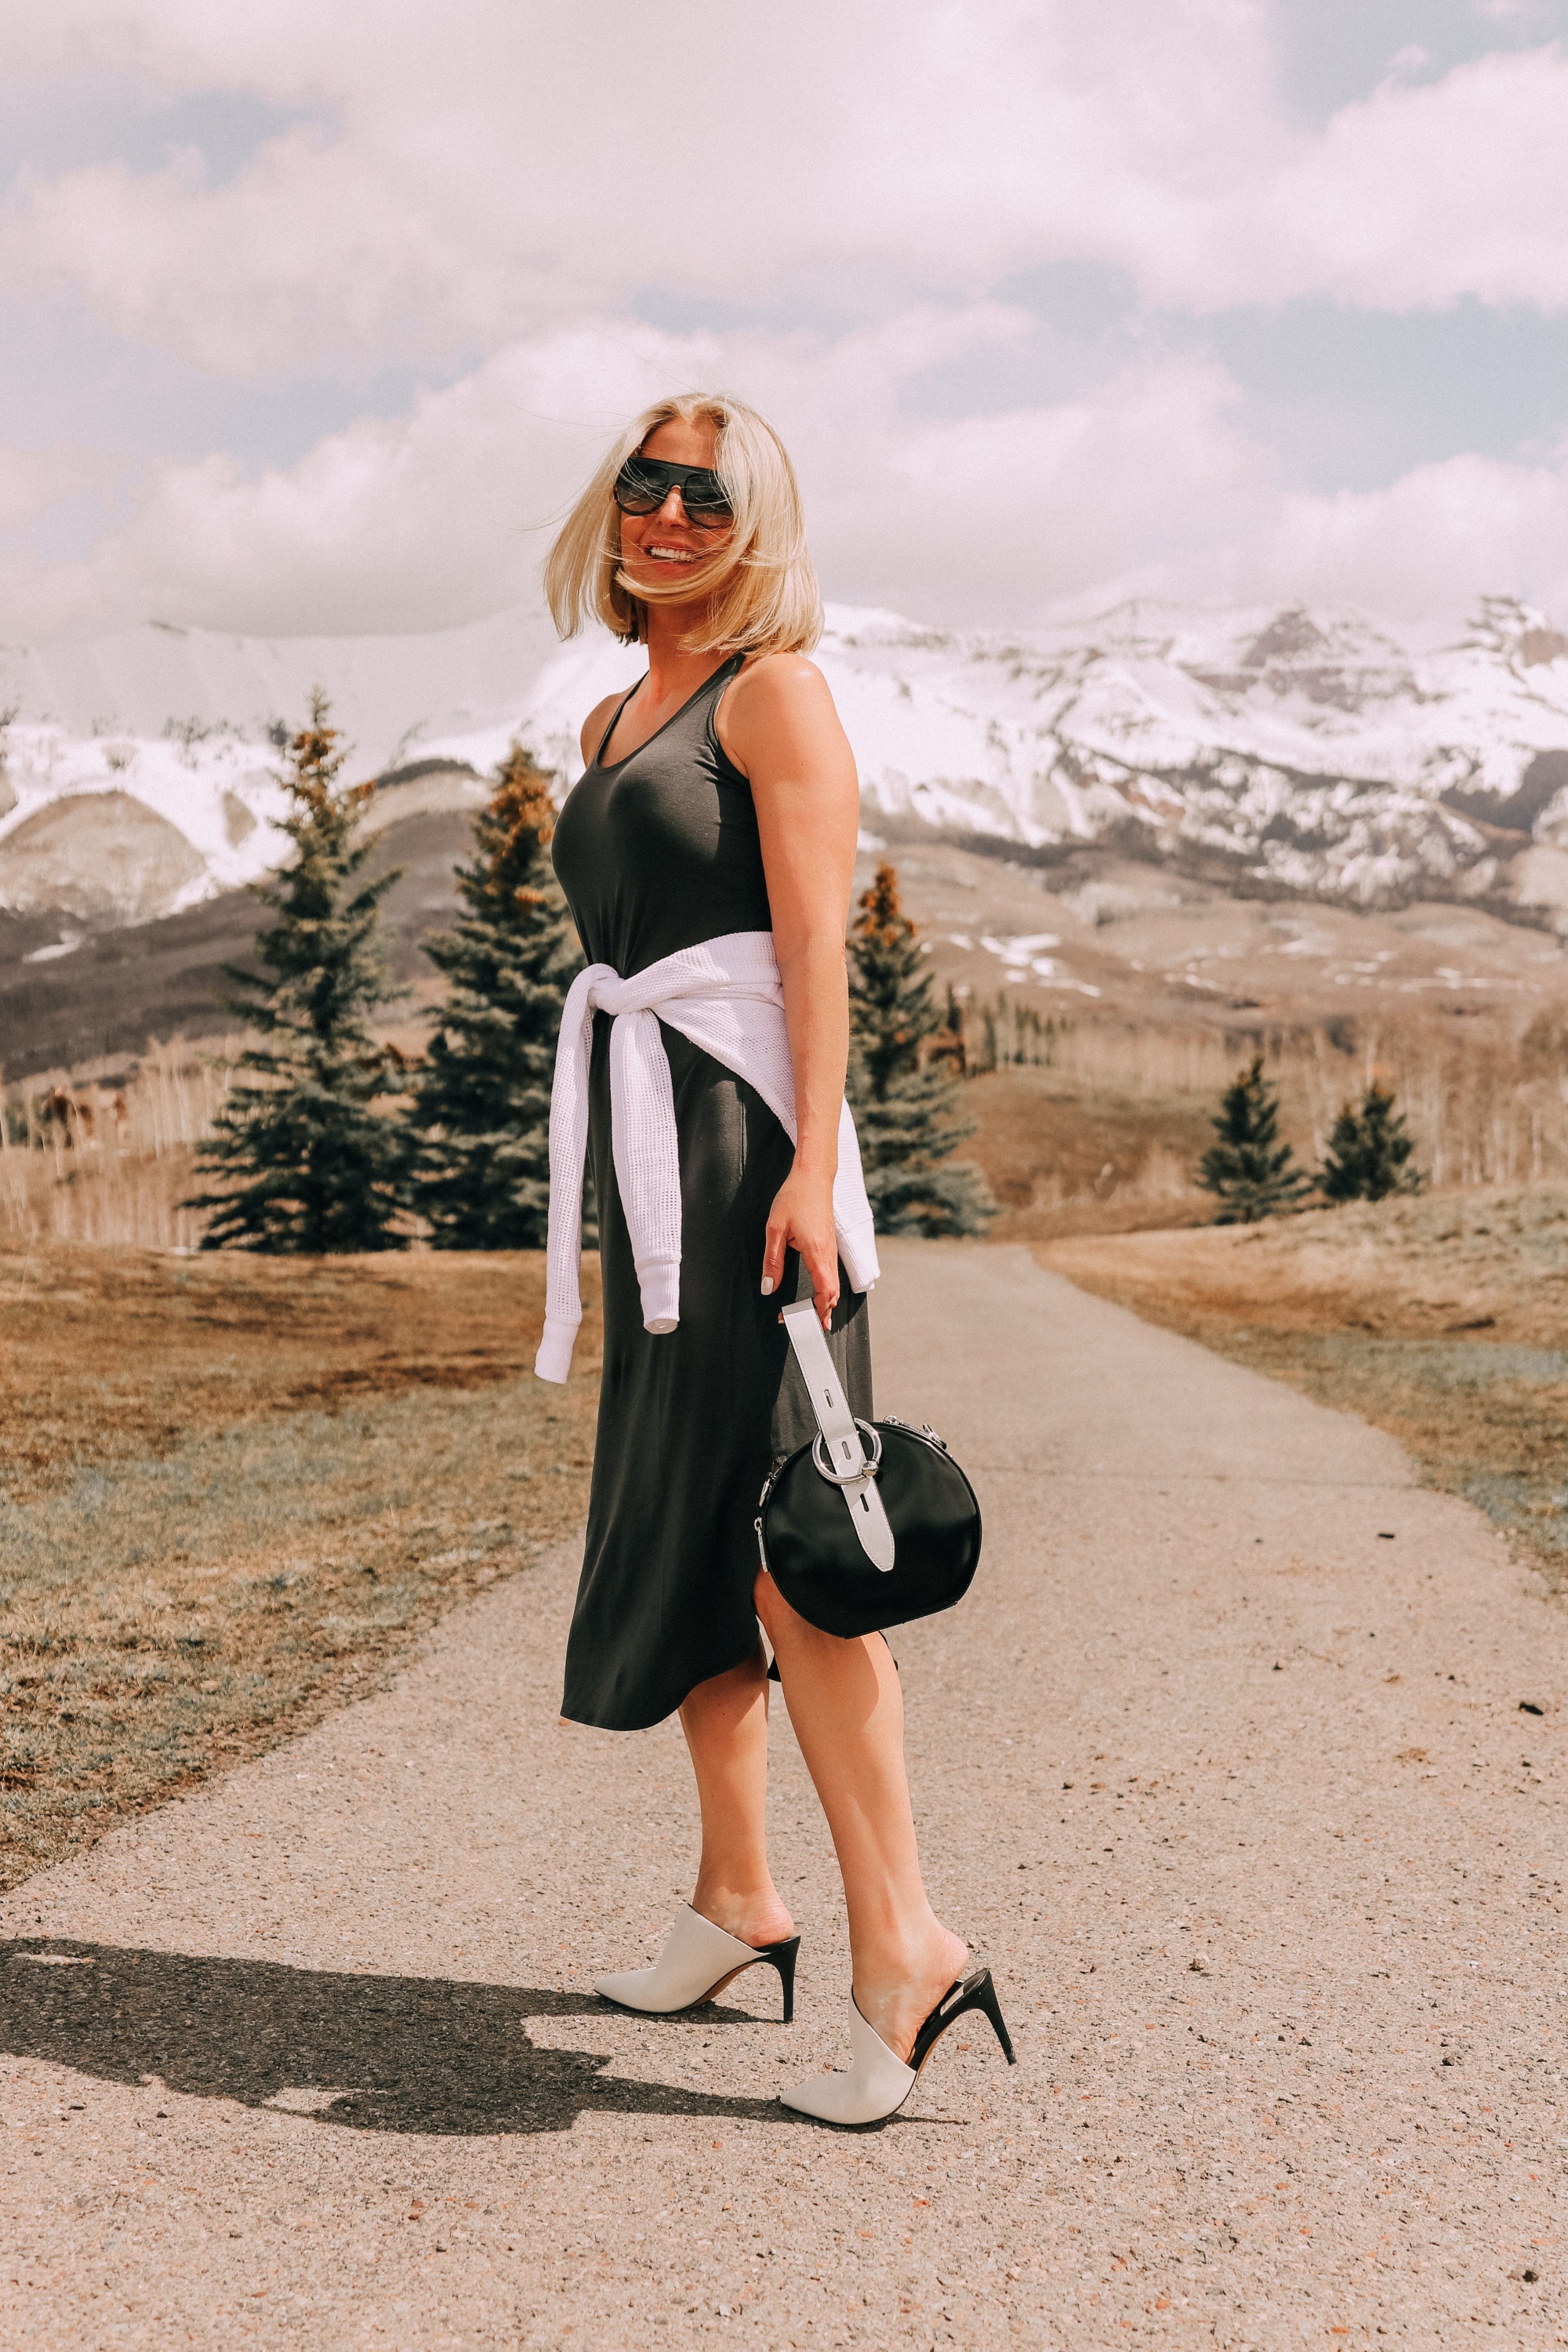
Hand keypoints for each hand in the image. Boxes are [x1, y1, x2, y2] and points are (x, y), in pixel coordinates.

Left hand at [761, 1164, 838, 1328]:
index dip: (816, 1309)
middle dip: (823, 1312)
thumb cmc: (795, 1198)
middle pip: (833, 1292)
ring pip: (834, 1283)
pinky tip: (820, 1293)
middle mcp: (828, 1254)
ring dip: (826, 1301)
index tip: (799, 1318)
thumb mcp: (775, 1230)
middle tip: (808, 1326)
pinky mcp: (828, 1243)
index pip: (825, 1291)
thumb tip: (769, 1288)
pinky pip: (831, 1273)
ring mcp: (830, 1249)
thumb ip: (773, 1261)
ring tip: (814, 1316)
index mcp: (817, 1252)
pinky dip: (827, 1288)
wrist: (813, 1176)